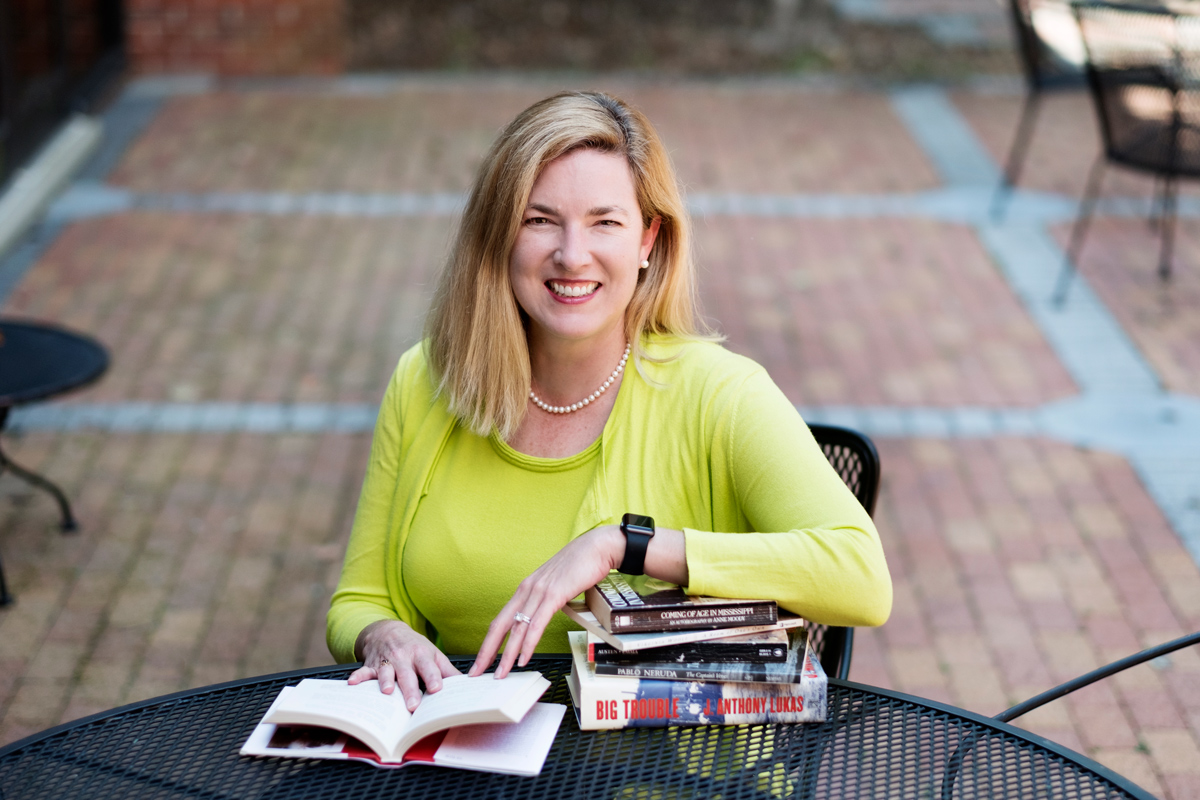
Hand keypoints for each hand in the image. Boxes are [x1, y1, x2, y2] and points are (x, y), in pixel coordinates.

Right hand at [348, 619, 460, 709]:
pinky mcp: (371, 665)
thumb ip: (447, 670)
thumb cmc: (414, 646)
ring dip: (385, 682)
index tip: (437, 689)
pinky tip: (352, 683)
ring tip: (386, 692)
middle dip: (410, 690)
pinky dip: (357, 677)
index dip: (433, 678)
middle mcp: (403, 658)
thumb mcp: (433, 654)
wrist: (389, 630)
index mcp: (421, 655)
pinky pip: (363, 671)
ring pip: (386, 674)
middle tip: (413, 705)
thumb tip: (466, 685)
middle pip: (407, 675)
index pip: (429, 668)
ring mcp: (386, 662)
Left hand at [470, 525, 623, 678]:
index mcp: (526, 589)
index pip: (501, 620)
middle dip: (487, 652)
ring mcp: (539, 592)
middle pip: (500, 626)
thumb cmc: (580, 565)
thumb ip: (547, 600)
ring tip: (500, 674)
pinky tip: (523, 658)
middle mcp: (527, 590)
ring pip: (517, 628)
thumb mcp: (556, 585)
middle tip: (476, 672)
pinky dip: (528, 644)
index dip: (489, 642)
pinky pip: (537, 624)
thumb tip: (545, 616)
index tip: (482, 660)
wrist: (597, 547)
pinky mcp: (554, 594)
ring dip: (507, 655)